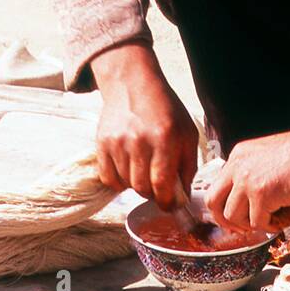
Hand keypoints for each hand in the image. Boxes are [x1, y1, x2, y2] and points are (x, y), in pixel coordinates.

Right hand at [91, 41, 197, 209]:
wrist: (133, 85)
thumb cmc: (166, 110)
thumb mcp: (187, 133)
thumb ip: (188, 166)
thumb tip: (181, 197)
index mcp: (165, 139)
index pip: (162, 183)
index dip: (166, 201)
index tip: (169, 205)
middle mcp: (139, 141)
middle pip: (142, 188)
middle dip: (152, 194)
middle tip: (157, 188)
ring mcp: (117, 142)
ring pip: (125, 184)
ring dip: (136, 186)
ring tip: (143, 172)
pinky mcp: (102, 143)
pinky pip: (108, 177)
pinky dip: (118, 181)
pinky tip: (128, 170)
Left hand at [204, 99, 289, 232]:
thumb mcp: (268, 156)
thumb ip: (254, 172)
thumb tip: (250, 199)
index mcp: (239, 155)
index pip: (219, 185)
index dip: (225, 204)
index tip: (235, 215)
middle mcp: (238, 166)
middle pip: (213, 201)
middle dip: (223, 220)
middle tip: (239, 228)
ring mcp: (248, 181)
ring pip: (232, 216)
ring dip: (248, 224)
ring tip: (265, 222)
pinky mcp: (262, 195)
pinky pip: (256, 222)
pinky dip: (267, 226)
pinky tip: (278, 220)